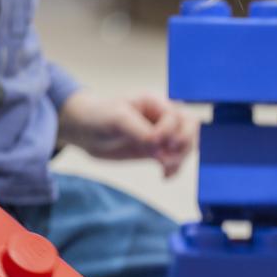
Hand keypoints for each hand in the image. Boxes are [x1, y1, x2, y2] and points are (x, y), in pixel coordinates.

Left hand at [58, 92, 196, 176]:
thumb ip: (140, 130)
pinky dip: (174, 169)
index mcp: (155, 101)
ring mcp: (161, 133)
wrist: (85, 131)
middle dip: (183, 144)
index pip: (176, 116)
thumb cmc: (99, 116)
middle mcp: (162, 116)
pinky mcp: (157, 150)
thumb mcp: (117, 118)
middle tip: (166, 157)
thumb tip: (159, 145)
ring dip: (180, 159)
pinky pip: (175, 159)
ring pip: (186, 145)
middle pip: (190, 128)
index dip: (168, 132)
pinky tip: (164, 176)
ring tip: (164, 169)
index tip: (153, 143)